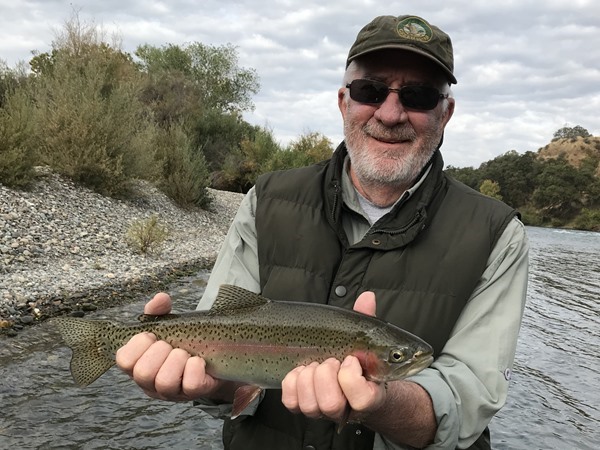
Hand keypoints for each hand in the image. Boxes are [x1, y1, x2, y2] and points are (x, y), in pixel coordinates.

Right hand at [115, 292, 222, 401]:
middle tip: (170, 345)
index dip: (138, 344)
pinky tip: (198, 361)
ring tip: (185, 354)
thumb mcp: (169, 324)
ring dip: (177, 360)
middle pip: (142, 373)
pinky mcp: (193, 394)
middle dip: (159, 352)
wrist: (215, 357)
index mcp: (138, 363)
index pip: (123, 360)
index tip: (153, 335)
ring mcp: (171, 392)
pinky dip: (195, 368)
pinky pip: (191, 385)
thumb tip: (160, 298)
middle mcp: (150, 382)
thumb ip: (160, 310)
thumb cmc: (183, 341)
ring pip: (165, 382)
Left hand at [280, 292, 386, 421]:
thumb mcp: (366, 341)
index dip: (351, 377)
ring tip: (315, 363)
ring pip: (309, 405)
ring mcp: (322, 410)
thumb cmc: (358, 359)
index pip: (362, 400)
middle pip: (331, 404)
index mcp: (369, 395)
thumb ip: (366, 321)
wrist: (347, 376)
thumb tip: (367, 297)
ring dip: (308, 377)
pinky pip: (291, 402)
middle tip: (329, 359)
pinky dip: (292, 382)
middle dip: (325, 375)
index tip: (350, 359)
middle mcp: (345, 408)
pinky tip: (300, 369)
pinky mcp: (302, 406)